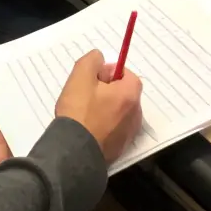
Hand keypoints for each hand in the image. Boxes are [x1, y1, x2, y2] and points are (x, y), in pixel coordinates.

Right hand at [55, 48, 142, 163]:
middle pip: (125, 93)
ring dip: (107, 107)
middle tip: (87, 92)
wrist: (75, 152)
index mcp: (129, 95)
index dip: (112, 71)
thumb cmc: (79, 111)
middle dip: (109, 89)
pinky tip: (88, 127)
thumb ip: (92, 60)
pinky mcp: (120, 148)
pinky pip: (115, 129)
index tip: (95, 76)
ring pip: (120, 112)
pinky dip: (105, 124)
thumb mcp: (80, 76)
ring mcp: (129, 134)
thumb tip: (100, 59)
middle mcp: (135, 114)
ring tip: (85, 111)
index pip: (129, 75)